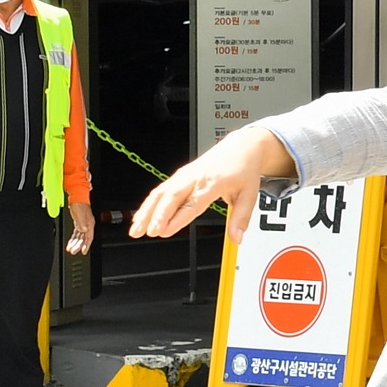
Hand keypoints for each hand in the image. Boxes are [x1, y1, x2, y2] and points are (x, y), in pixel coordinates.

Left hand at [67, 202, 95, 254]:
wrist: (76, 197)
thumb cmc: (79, 204)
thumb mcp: (80, 215)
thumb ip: (82, 223)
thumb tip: (83, 230)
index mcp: (89, 224)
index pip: (89, 237)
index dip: (86, 245)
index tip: (83, 251)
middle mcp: (87, 225)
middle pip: (83, 238)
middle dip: (78, 246)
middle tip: (73, 251)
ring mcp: (83, 224)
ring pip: (79, 236)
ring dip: (75, 243)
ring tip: (70, 248)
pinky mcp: (78, 222)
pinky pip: (76, 233)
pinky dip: (74, 238)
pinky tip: (71, 242)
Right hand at [130, 130, 279, 237]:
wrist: (242, 146)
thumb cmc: (244, 169)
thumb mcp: (250, 194)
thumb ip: (241, 218)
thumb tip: (237, 239)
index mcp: (213, 182)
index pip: (192, 203)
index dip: (176, 218)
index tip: (165, 231)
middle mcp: (195, 177)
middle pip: (171, 196)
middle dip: (156, 215)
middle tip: (147, 232)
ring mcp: (185, 175)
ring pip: (161, 192)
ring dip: (146, 211)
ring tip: (136, 229)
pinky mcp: (180, 175)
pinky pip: (161, 189)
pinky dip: (149, 204)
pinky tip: (140, 217)